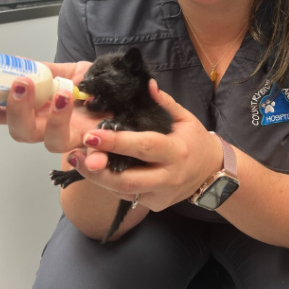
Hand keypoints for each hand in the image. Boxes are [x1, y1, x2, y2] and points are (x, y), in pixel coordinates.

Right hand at [0, 60, 104, 152]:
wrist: (135, 100)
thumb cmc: (102, 88)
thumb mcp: (73, 72)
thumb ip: (47, 70)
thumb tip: (16, 62)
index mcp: (39, 111)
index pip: (2, 113)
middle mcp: (51, 129)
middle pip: (22, 132)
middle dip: (17, 109)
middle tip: (21, 83)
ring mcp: (75, 140)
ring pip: (54, 142)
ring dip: (56, 118)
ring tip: (66, 92)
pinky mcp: (100, 147)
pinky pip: (94, 159)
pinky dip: (93, 159)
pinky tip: (95, 156)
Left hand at [66, 80, 224, 210]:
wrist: (212, 173)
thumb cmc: (195, 141)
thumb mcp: (185, 118)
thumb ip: (164, 102)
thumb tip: (146, 84)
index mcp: (176, 152)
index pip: (143, 147)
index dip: (117, 142)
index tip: (92, 135)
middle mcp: (169, 176)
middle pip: (128, 178)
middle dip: (98, 168)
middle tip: (76, 153)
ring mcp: (161, 194)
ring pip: (123, 191)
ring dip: (97, 178)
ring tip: (77, 161)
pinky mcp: (155, 205)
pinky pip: (127, 196)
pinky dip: (108, 184)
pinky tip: (94, 170)